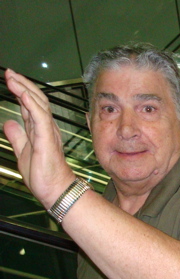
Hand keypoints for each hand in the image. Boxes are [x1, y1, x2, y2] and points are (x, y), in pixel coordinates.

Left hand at [3, 69, 74, 207]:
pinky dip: (31, 104)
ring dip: (25, 89)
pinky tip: (23, 94)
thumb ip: (17, 136)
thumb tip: (8, 123)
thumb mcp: (23, 152)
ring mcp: (47, 132)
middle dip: (22, 84)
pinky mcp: (46, 139)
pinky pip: (40, 117)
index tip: (10, 79)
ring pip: (38, 104)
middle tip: (9, 72)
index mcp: (39, 130)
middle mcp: (45, 128)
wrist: (55, 190)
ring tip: (12, 78)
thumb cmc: (43, 175)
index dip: (20, 91)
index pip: (30, 105)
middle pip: (36, 99)